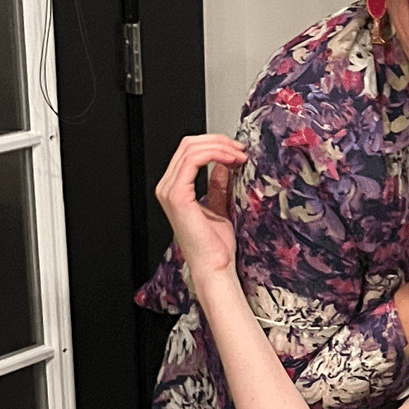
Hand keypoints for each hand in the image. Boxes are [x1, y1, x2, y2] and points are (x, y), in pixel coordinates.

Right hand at [154, 132, 246, 287]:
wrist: (215, 267)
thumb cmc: (216, 247)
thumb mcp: (220, 208)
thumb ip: (218, 185)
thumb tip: (224, 166)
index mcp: (175, 189)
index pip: (189, 151)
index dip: (215, 145)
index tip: (238, 151)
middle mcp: (167, 187)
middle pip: (188, 145)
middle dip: (218, 141)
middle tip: (241, 149)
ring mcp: (169, 190)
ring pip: (190, 148)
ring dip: (220, 146)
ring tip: (240, 155)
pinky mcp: (177, 195)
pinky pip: (193, 160)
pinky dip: (215, 154)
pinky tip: (232, 161)